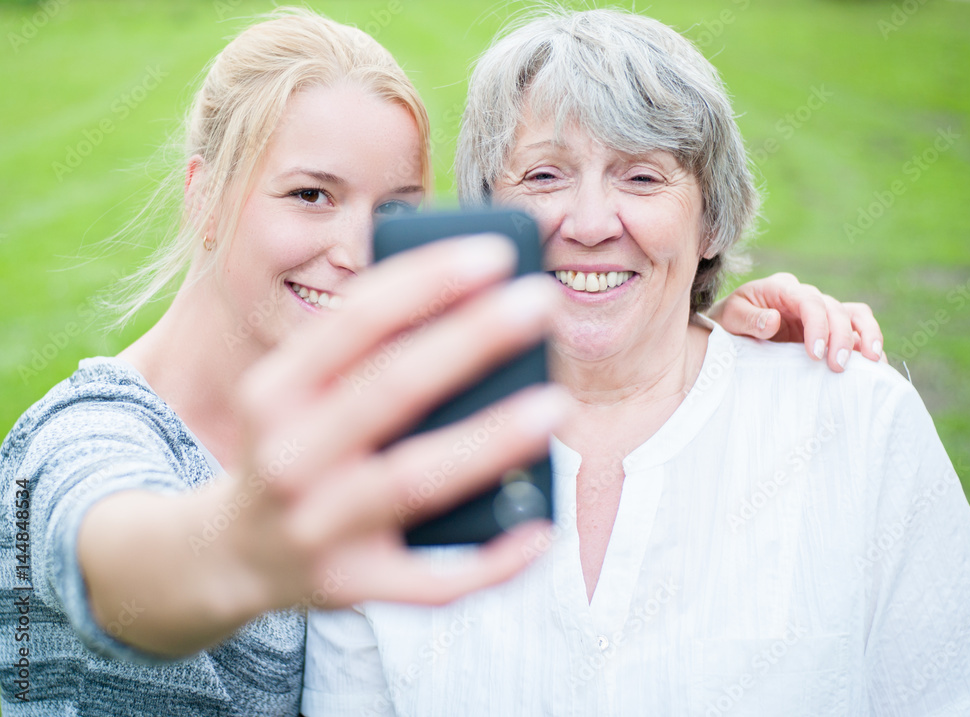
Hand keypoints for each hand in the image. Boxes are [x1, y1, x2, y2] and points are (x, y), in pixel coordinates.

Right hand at [228, 233, 566, 611]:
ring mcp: (317, 527)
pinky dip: (492, 562)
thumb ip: (362, 350)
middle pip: (393, 389)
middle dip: (472, 339)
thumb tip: (473, 306)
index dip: (429, 281)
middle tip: (541, 302)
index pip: (355, 320)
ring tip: (555, 405)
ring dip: (490, 441)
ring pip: (416, 480)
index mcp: (275, 390)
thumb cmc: (293, 446)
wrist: (232, 552)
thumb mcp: (296, 389)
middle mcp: (288, 456)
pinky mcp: (350, 586)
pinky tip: (540, 530)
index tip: (497, 254)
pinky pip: (432, 584)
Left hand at [707, 272, 884, 372]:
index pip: (809, 300)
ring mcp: (820, 312)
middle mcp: (805, 296)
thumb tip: (773, 320)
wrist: (727, 331)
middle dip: (841, 337)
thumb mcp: (729, 318)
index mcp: (781, 289)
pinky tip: (875, 366)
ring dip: (866, 335)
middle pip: (835, 309)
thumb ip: (749, 319)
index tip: (815, 353)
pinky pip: (857, 330)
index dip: (817, 325)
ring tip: (872, 362)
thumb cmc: (727, 323)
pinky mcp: (828, 329)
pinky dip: (868, 345)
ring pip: (854, 314)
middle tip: (837, 366)